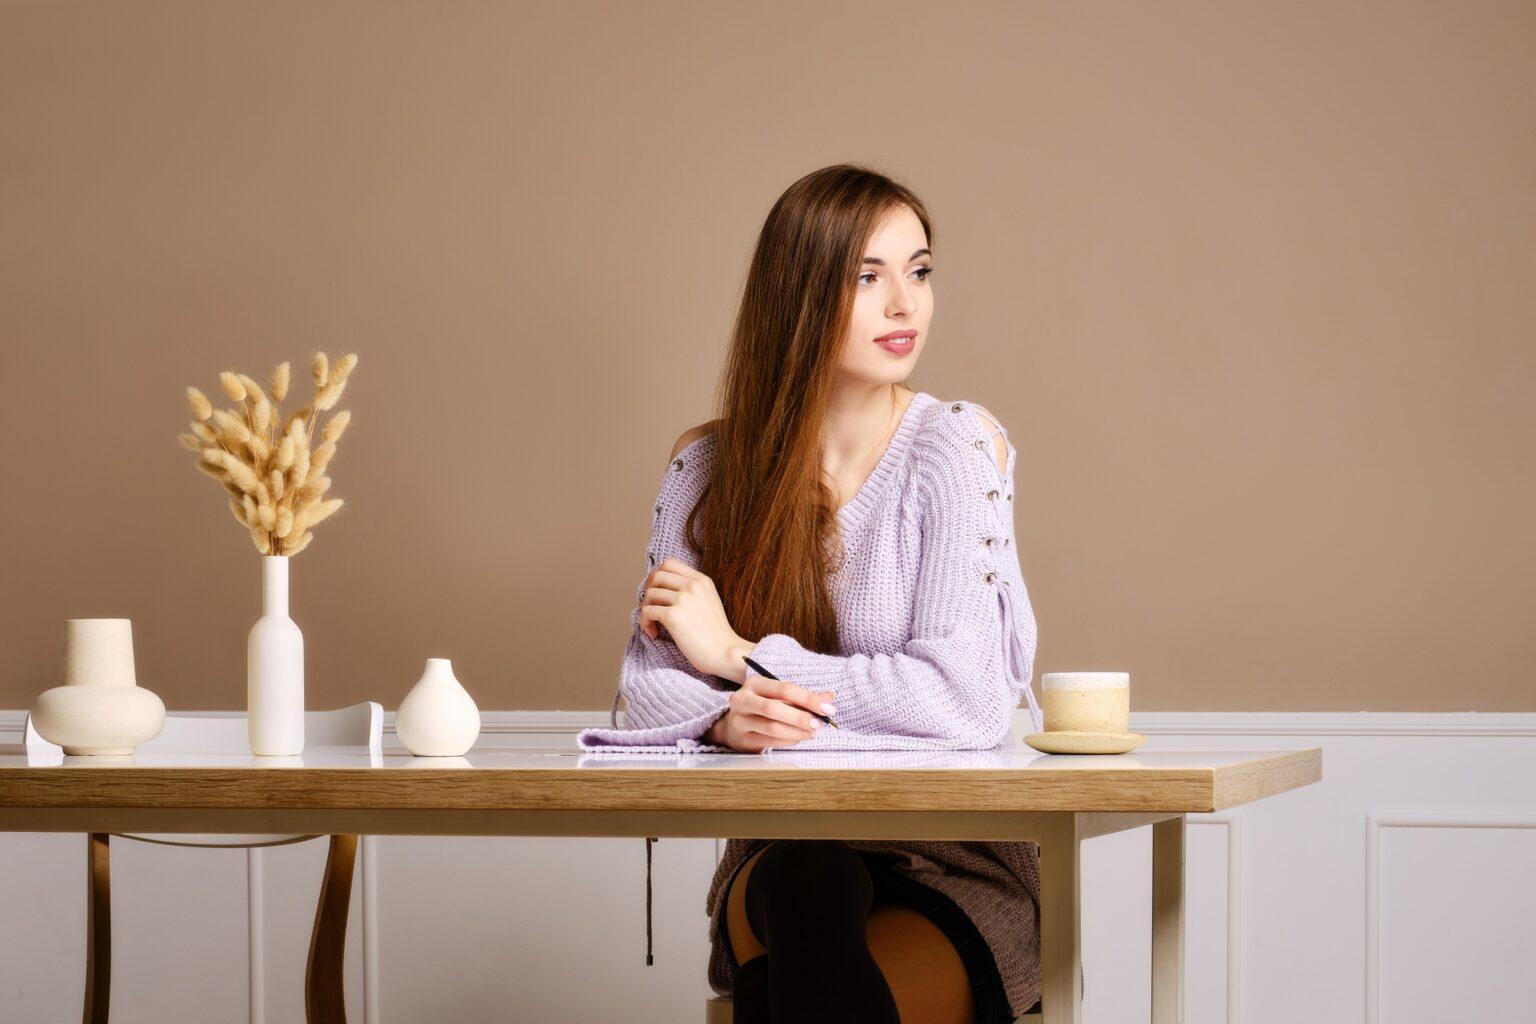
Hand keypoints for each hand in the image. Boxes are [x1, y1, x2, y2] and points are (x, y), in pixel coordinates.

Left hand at [638, 558, 753, 680]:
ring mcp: (683, 599)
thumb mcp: (709, 601)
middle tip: (650, 606)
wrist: (725, 652)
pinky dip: (645, 623)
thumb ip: (692, 591)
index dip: (656, 575)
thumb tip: (662, 590)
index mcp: (702, 580)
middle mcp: (692, 585)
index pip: (670, 564)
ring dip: (645, 609)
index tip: (654, 589)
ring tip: (653, 624)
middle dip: (648, 590)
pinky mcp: (673, 616)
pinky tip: (654, 633)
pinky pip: (647, 612)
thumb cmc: (716, 634)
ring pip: (649, 594)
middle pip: (657, 575)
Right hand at [703, 675, 837, 752]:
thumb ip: (803, 697)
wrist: (734, 725)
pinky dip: (788, 741)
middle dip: (801, 717)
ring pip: (772, 728)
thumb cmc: (763, 706)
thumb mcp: (779, 697)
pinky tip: (799, 739)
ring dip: (797, 732)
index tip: (828, 708)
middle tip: (820, 724)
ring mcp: (740, 720)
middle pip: (774, 708)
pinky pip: (769, 741)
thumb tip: (829, 698)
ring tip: (812, 733)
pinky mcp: (742, 739)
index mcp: (755, 684)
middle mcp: (743, 700)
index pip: (784, 689)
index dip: (808, 698)